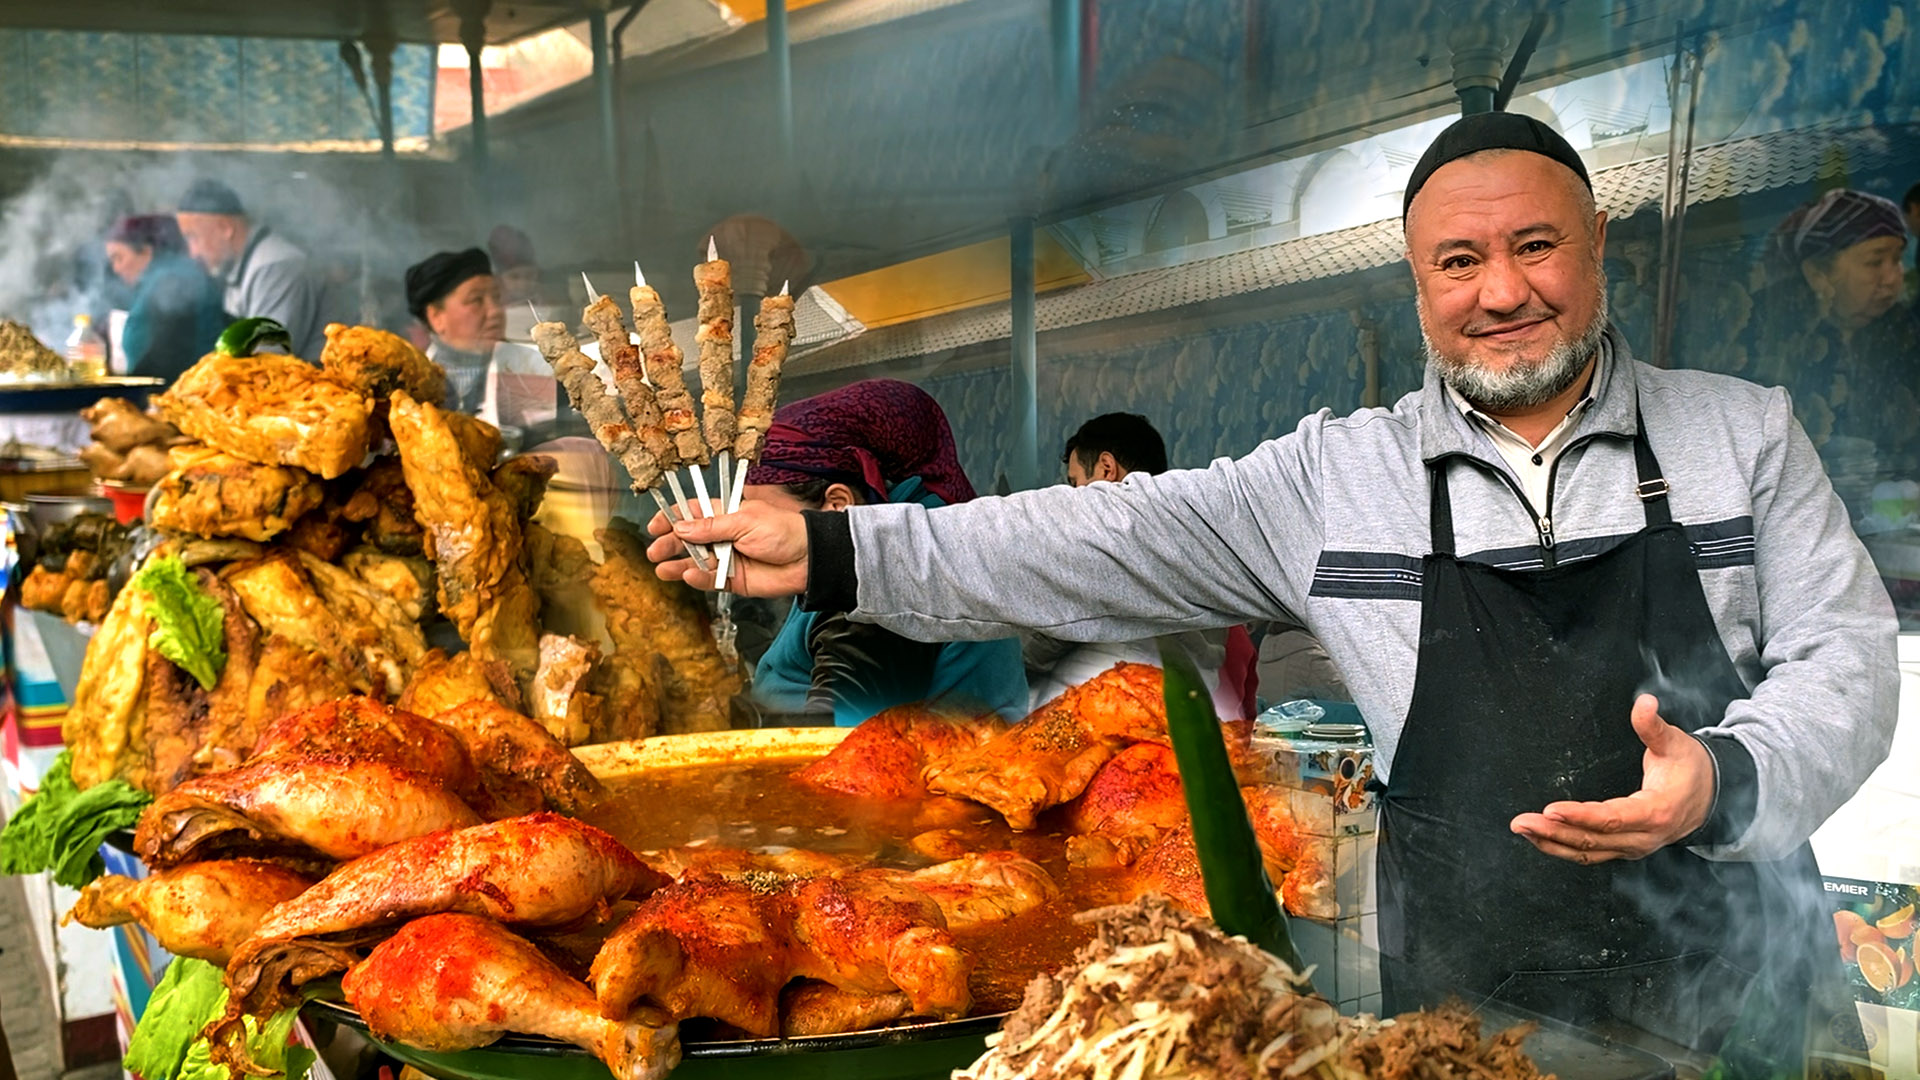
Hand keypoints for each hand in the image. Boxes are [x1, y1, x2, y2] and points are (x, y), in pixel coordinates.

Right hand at [645, 500, 810, 597]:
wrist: (808, 559)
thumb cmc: (782, 531)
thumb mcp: (744, 521)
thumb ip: (711, 526)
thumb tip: (680, 527)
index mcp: (725, 514)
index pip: (692, 514)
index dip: (672, 519)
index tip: (656, 525)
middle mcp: (723, 536)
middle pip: (689, 540)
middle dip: (670, 544)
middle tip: (655, 551)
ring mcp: (727, 559)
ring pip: (696, 562)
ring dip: (678, 565)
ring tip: (662, 568)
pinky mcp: (733, 580)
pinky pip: (710, 580)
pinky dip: (698, 579)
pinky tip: (688, 575)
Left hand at [1509, 694, 1714, 864]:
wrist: (1711, 799)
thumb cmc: (1691, 770)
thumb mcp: (1676, 744)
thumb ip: (1654, 726)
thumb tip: (1645, 702)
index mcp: (1657, 812)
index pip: (1612, 819)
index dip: (1580, 816)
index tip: (1551, 809)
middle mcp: (1643, 837)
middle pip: (1593, 840)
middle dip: (1554, 832)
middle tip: (1521, 822)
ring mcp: (1633, 847)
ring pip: (1588, 853)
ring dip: (1552, 843)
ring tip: (1522, 829)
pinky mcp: (1624, 848)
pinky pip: (1590, 854)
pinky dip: (1563, 848)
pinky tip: (1540, 837)